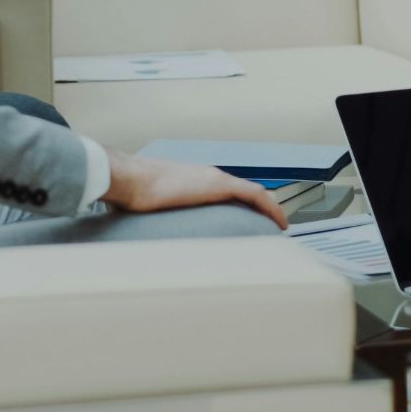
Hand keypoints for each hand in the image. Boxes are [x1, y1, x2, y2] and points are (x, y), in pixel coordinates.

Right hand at [101, 150, 287, 229]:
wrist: (130, 178)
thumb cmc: (132, 192)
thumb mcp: (147, 205)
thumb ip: (154, 214)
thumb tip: (146, 235)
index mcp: (194, 180)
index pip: (227, 192)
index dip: (243, 205)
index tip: (251, 219)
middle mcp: (208, 175)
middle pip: (245, 191)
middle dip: (262, 208)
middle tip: (272, 225)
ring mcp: (215, 178)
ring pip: (255, 192)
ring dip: (270, 209)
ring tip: (280, 226)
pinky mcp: (219, 184)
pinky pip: (255, 195)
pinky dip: (270, 208)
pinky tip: (279, 222)